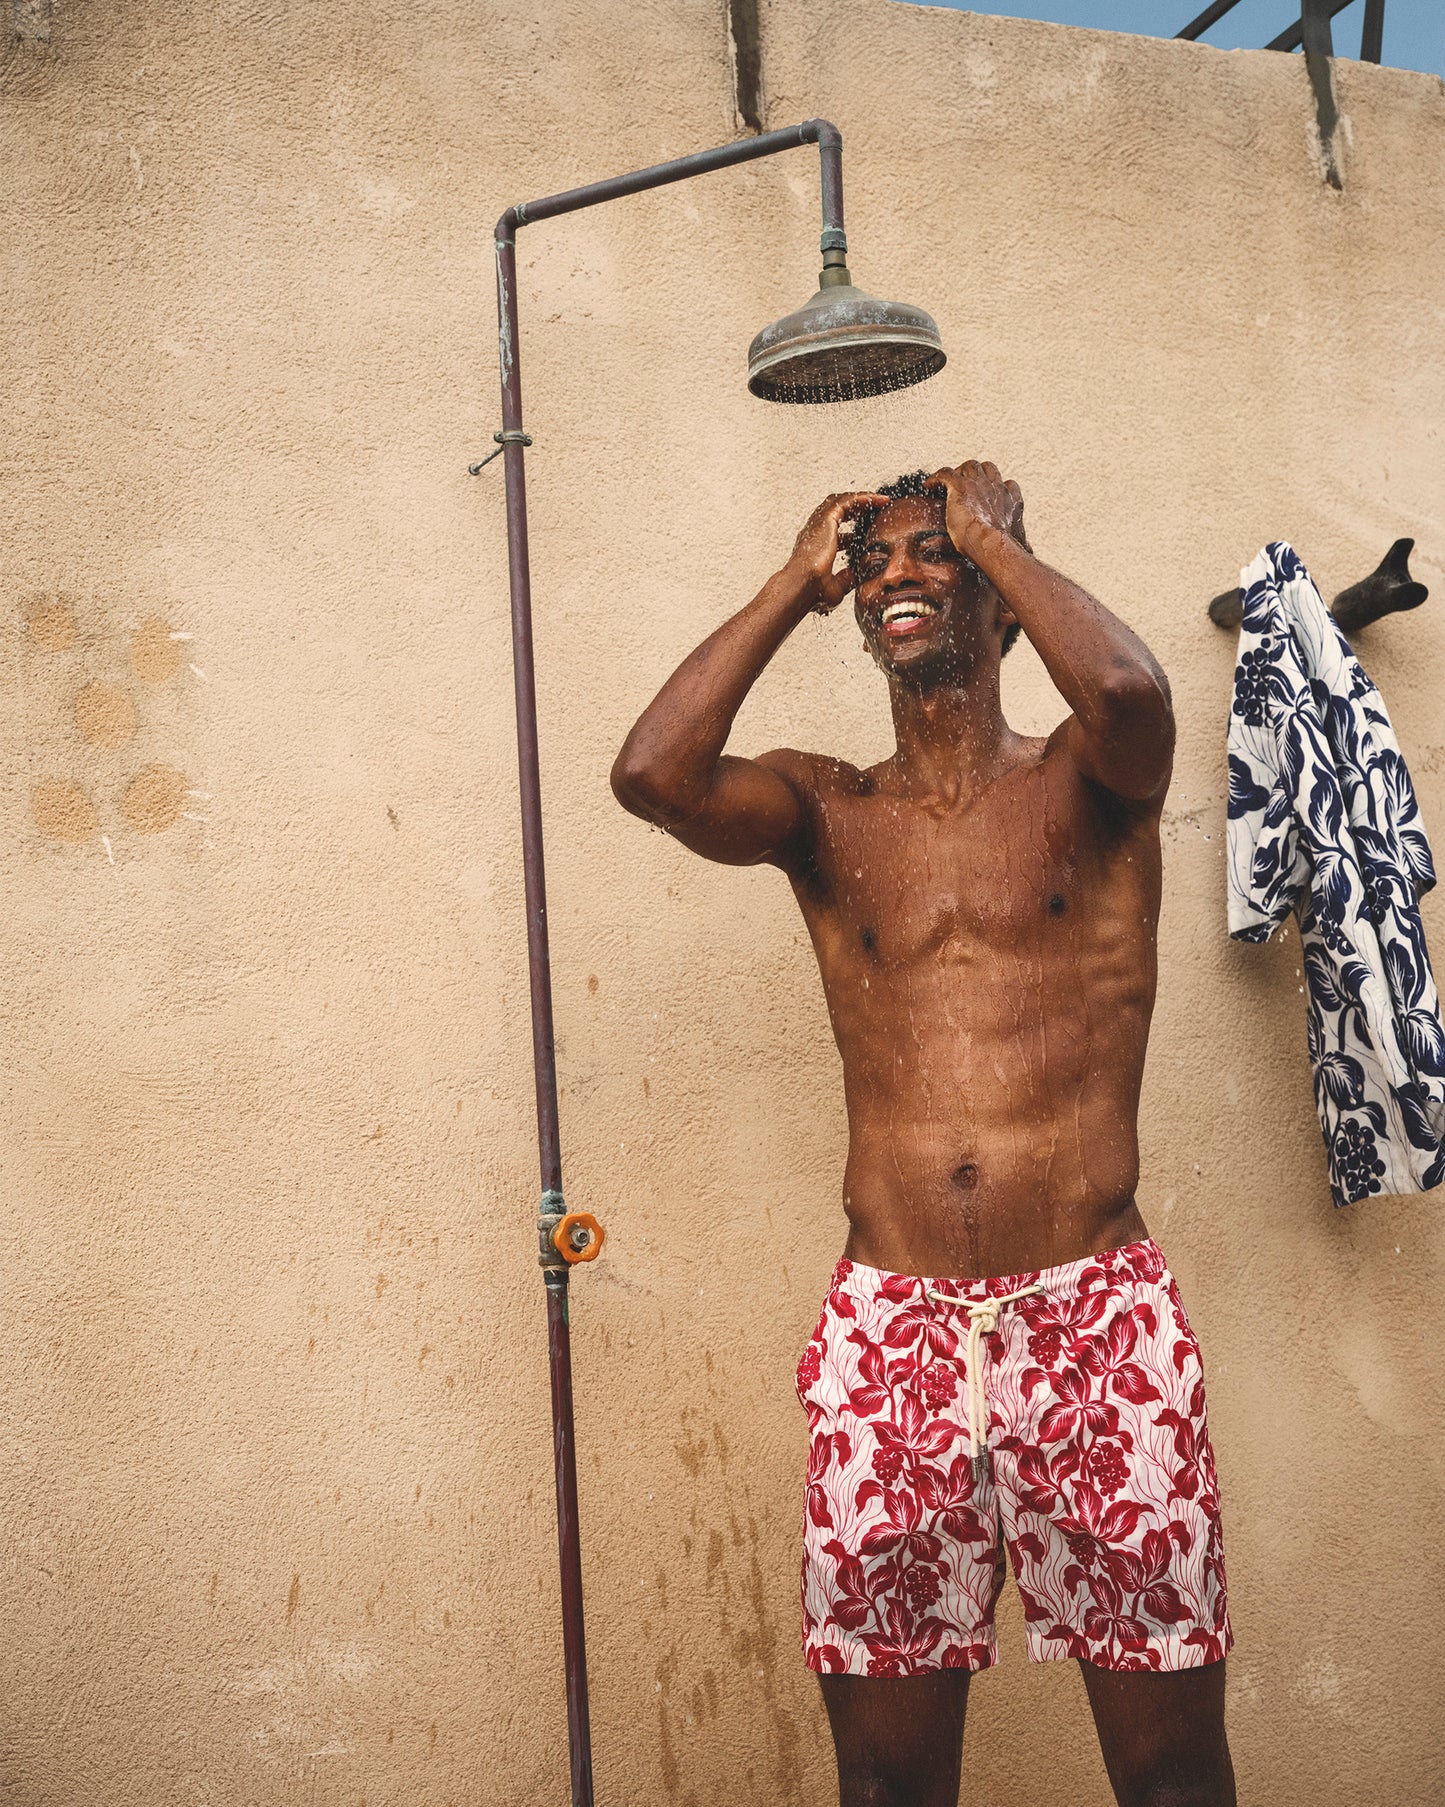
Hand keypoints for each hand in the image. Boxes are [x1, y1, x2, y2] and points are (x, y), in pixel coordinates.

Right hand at [783, 490, 889, 614]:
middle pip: (837, 511)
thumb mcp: (836, 588)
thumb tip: (858, 574)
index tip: (867, 533)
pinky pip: (848, 501)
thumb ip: (847, 579)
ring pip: (842, 501)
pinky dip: (865, 498)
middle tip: (877, 510)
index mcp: (815, 546)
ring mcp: (818, 524)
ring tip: (882, 501)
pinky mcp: (826, 519)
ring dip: (863, 500)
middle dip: (858, 509)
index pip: (834, 532)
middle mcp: (814, 532)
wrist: (802, 588)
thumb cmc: (812, 592)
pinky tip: (881, 501)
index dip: (852, 532)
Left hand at [926, 460, 1024, 561]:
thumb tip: (1030, 551)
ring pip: (968, 466)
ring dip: (958, 472)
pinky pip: (945, 473)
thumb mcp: (1018, 541)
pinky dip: (936, 477)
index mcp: (1011, 499)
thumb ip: (1022, 542)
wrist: (991, 544)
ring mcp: (979, 484)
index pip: (1007, 484)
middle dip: (976, 473)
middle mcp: (996, 487)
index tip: (987, 495)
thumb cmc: (1003, 547)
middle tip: (964, 485)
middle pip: (987, 468)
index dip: (996, 487)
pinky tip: (929, 485)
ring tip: (947, 484)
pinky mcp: (961, 487)